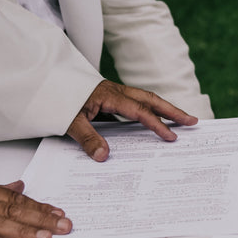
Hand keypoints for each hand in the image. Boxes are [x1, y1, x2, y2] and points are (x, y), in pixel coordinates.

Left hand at [67, 80, 197, 161]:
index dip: (156, 124)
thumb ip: (87, 138)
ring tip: (180, 119)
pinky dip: (149, 111)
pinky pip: (135, 104)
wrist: (45, 81)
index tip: (171, 136)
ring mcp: (114, 93)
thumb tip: (104, 156)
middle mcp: (116, 91)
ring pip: (145, 99)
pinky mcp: (109, 98)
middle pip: (151, 99)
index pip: (140, 111)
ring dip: (163, 109)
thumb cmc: (57, 99)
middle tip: (192, 121)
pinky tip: (152, 122)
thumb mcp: (69, 121)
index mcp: (110, 95)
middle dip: (172, 110)